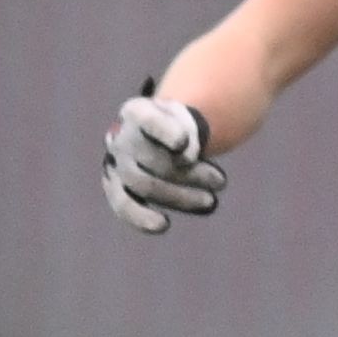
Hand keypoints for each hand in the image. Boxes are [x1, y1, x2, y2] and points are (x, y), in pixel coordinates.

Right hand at [102, 90, 223, 231]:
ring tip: (210, 201)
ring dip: (180, 197)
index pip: (150, 120)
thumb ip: (189, 130)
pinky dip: (141, 217)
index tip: (183, 142)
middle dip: (190, 174)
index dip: (166, 132)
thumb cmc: (179, 124)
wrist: (160, 134)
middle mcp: (122, 136)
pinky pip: (124, 205)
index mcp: (138, 111)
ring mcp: (116, 163)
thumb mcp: (188, 116)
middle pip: (154, 159)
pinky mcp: (117, 187)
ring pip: (143, 184)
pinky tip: (162, 225)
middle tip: (221, 181)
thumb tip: (186, 158)